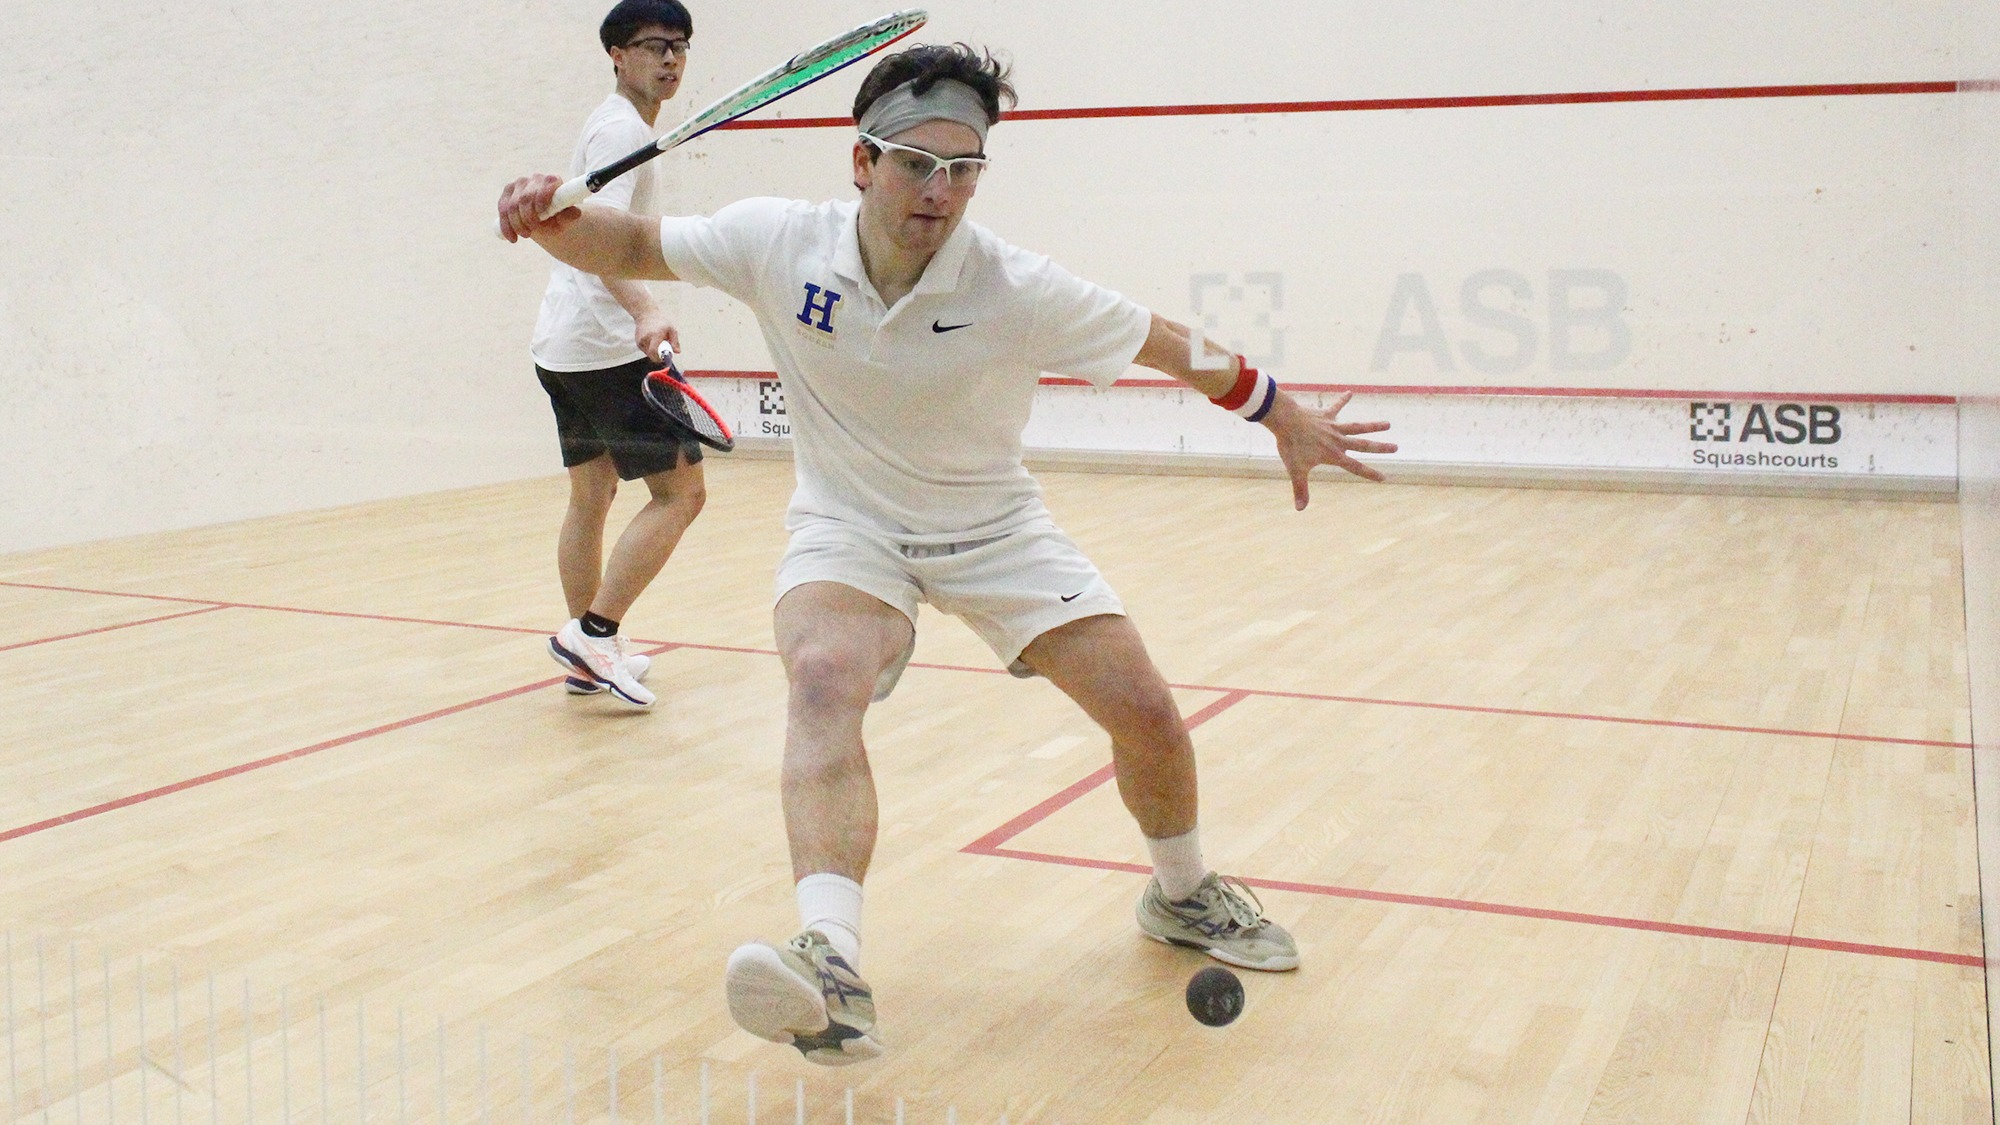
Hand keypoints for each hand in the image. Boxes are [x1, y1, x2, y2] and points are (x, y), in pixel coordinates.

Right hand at [496, 174, 580, 242]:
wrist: (549, 220)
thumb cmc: (559, 217)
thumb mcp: (566, 218)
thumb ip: (569, 214)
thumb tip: (575, 212)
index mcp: (552, 181)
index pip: (545, 186)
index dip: (541, 202)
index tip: (541, 218)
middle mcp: (535, 178)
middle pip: (525, 198)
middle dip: (528, 217)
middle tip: (532, 232)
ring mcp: (519, 184)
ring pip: (511, 205)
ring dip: (517, 224)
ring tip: (526, 235)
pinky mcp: (507, 193)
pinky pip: (502, 209)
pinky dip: (506, 226)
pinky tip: (513, 239)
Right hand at [636, 316, 681, 360]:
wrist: (645, 314)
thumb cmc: (660, 321)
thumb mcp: (671, 329)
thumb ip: (675, 341)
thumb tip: (677, 352)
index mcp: (655, 335)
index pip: (654, 351)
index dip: (659, 358)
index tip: (665, 358)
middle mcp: (646, 338)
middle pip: (652, 355)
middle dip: (659, 356)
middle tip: (664, 350)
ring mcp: (640, 341)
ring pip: (649, 354)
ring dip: (655, 352)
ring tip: (657, 341)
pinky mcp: (638, 343)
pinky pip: (646, 351)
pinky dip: (650, 349)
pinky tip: (652, 340)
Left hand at [1265, 392, 1395, 507]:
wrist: (1285, 420)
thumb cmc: (1290, 446)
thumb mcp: (1296, 470)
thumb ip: (1300, 489)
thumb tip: (1300, 509)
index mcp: (1333, 455)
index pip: (1356, 467)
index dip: (1370, 473)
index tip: (1384, 477)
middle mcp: (1338, 440)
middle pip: (1363, 445)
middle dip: (1380, 447)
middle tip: (1396, 447)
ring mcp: (1333, 426)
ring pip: (1357, 426)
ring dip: (1373, 425)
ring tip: (1388, 423)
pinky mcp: (1325, 415)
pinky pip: (1336, 407)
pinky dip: (1342, 400)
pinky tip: (1350, 392)